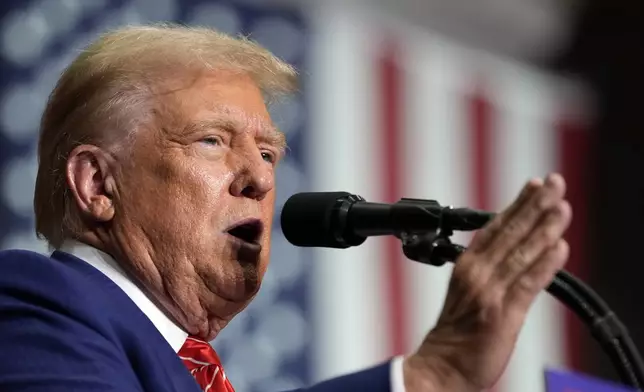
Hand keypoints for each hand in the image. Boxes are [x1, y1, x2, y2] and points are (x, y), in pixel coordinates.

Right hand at [403, 173, 571, 391]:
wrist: (443, 364)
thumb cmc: (456, 330)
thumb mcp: (468, 289)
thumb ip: (490, 267)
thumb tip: (517, 247)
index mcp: (467, 265)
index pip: (495, 226)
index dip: (517, 204)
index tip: (535, 184)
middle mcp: (477, 273)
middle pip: (510, 233)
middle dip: (535, 205)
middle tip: (554, 182)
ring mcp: (489, 292)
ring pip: (521, 254)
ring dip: (544, 229)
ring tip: (562, 208)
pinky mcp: (503, 314)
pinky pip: (527, 285)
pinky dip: (544, 265)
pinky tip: (559, 248)